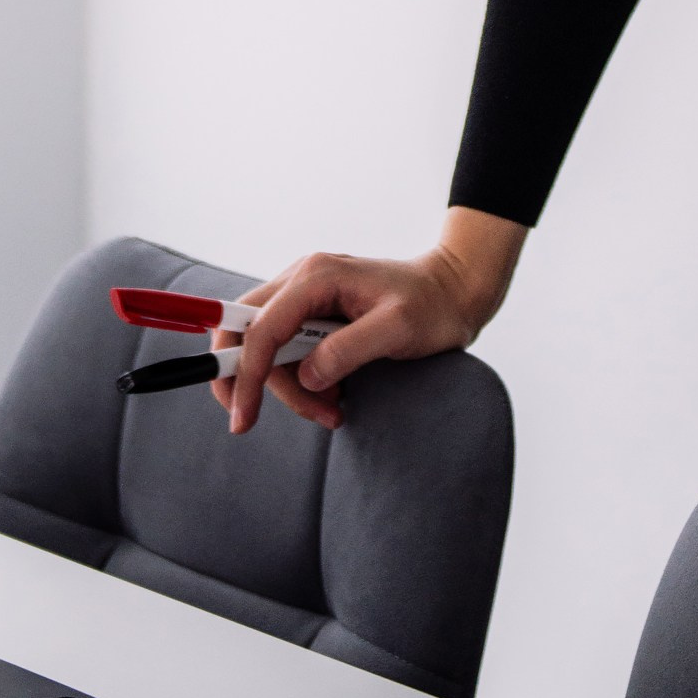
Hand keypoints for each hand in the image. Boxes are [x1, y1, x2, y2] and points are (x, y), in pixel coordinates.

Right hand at [217, 210, 525, 433]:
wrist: (454, 291)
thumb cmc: (432, 306)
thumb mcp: (397, 329)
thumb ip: (348, 350)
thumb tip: (307, 377)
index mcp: (316, 276)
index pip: (260, 327)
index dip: (245, 374)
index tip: (243, 419)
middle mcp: (303, 279)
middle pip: (247, 331)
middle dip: (251, 380)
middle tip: (256, 421)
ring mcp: (307, 295)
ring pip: (267, 347)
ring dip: (288, 388)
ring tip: (332, 411)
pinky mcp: (315, 312)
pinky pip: (288, 350)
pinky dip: (301, 380)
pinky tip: (333, 396)